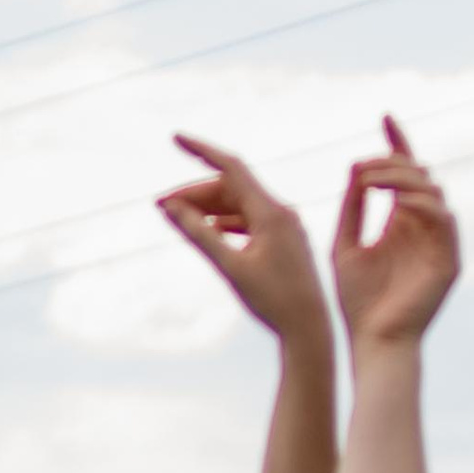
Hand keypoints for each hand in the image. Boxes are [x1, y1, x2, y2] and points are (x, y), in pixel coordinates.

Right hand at [158, 135, 327, 345]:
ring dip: (209, 209)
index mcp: (272, 213)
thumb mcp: (231, 267)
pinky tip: (210, 230)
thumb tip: (169, 207)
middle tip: (163, 206)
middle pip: (231, 189)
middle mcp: (282, 213)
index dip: (201, 150)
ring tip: (179, 218)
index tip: (176, 138)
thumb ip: (199, 234)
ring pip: (240, 206)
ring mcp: (286, 228)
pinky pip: (251, 222)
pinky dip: (227, 223)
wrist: (310, 334)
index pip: (231, 167)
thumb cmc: (274, 303)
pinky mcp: (286, 243)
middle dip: (196, 194)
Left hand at [330, 119, 459, 352]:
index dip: (398, 142)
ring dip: (401, 179)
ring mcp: (438, 245)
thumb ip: (352, 208)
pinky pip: (444, 219)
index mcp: (401, 223)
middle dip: (390, 162)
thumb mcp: (345, 243)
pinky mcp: (449, 263)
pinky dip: (422, 203)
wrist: (373, 342)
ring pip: (431, 190)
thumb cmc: (357, 302)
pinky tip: (396, 203)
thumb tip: (356, 168)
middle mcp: (423, 229)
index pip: (404, 173)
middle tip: (362, 170)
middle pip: (418, 175)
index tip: (385, 116)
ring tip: (372, 183)